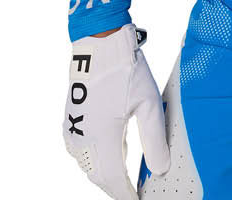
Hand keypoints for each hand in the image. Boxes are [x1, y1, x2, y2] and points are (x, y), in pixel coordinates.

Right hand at [62, 23, 169, 199]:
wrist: (99, 46)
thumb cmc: (125, 71)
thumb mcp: (149, 104)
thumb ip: (154, 140)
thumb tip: (160, 169)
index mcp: (103, 139)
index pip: (115, 181)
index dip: (126, 195)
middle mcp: (83, 140)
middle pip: (101, 177)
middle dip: (117, 188)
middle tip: (134, 192)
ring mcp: (73, 132)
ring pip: (90, 167)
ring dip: (107, 175)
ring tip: (126, 179)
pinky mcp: (70, 123)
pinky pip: (82, 153)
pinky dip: (97, 161)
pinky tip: (112, 156)